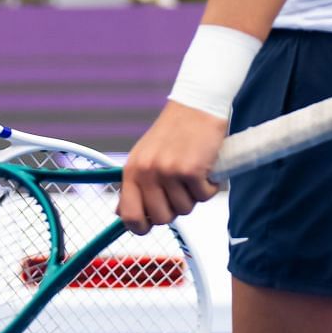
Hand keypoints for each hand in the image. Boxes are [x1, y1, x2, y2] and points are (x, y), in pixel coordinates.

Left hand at [118, 101, 226, 233]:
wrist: (198, 105)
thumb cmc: (173, 133)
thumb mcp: (145, 156)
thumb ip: (135, 185)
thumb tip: (121, 214)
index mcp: (132, 170)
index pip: (129, 215)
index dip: (141, 227)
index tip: (150, 225)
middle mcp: (147, 172)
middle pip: (162, 218)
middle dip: (175, 209)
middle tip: (182, 189)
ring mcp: (168, 171)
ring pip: (185, 209)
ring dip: (194, 195)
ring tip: (194, 172)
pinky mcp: (191, 170)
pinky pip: (204, 196)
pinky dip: (210, 186)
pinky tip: (207, 167)